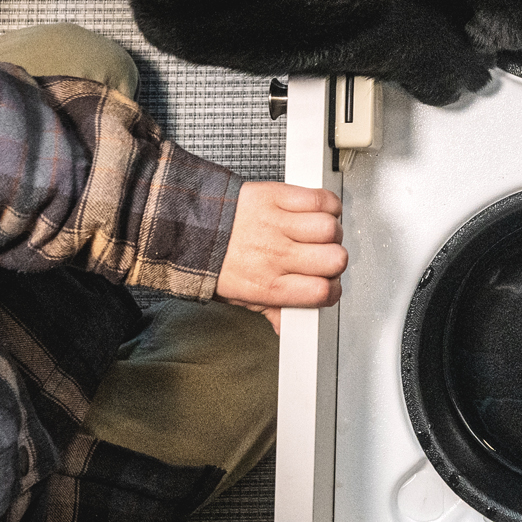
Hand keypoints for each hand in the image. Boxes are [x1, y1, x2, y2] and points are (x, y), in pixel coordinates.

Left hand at [215, 181, 346, 328]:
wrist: (187, 226)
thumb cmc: (212, 261)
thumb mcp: (239, 297)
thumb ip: (269, 310)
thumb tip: (288, 325)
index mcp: (268, 284)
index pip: (322, 291)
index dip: (332, 290)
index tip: (327, 286)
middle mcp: (276, 254)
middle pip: (334, 259)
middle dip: (334, 262)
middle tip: (323, 260)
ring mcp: (277, 224)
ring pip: (329, 228)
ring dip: (331, 232)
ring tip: (319, 235)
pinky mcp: (276, 196)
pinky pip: (319, 199)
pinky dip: (327, 205)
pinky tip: (317, 212)